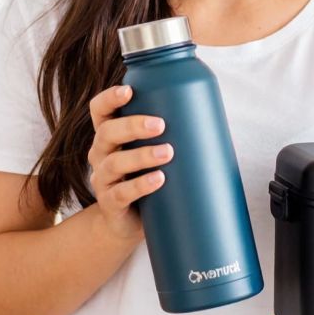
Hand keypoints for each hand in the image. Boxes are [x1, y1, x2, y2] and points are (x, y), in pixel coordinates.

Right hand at [86, 85, 172, 241]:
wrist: (132, 223)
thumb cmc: (148, 176)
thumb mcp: (154, 151)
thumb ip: (171, 133)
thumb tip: (213, 115)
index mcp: (110, 135)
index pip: (100, 110)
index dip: (109, 98)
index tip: (129, 91)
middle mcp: (101, 154)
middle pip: (107, 133)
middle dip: (133, 126)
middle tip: (161, 124)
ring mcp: (103, 180)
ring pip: (115, 163)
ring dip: (141, 155)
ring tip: (168, 152)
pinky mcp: (110, 204)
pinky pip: (121, 193)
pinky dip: (140, 185)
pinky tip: (159, 179)